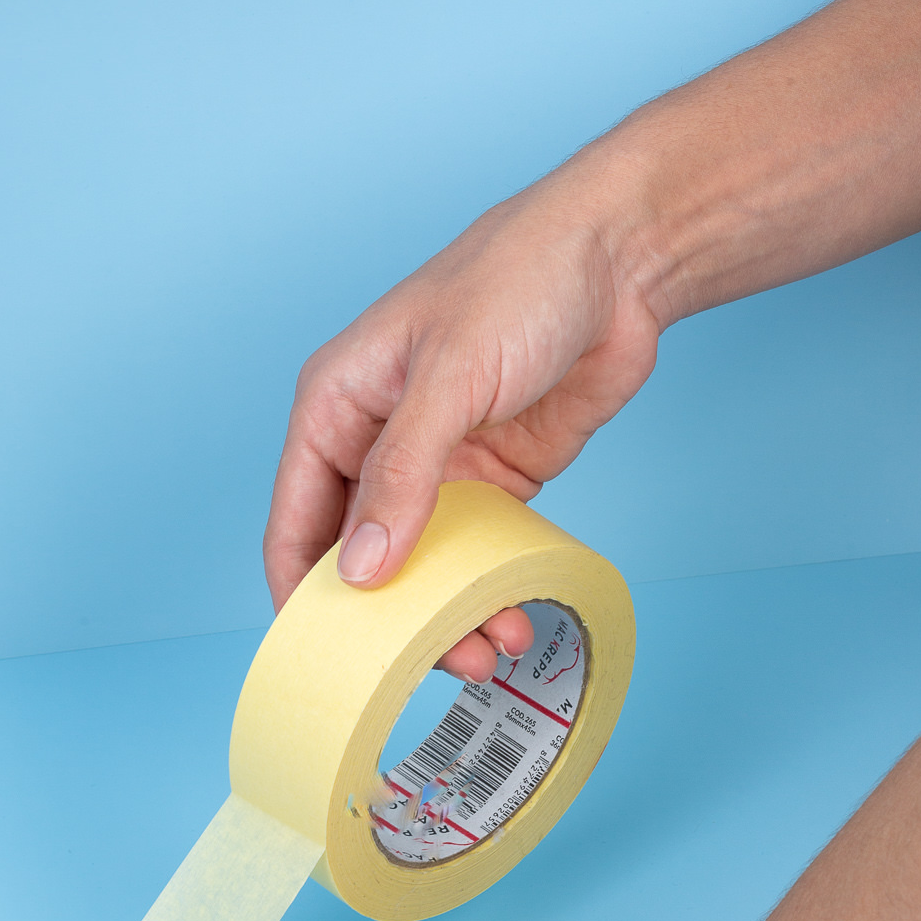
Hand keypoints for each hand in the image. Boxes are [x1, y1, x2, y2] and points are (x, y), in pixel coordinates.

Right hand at [265, 170, 661, 680]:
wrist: (625, 259)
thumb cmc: (522, 278)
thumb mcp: (450, 376)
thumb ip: (402, 475)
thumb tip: (362, 569)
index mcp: (336, 407)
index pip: (295, 524)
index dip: (303, 597)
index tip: (327, 659)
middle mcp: (376, 442)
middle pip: (360, 560)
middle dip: (390, 620)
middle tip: (433, 662)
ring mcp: (437, 465)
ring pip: (421, 568)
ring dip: (447, 614)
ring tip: (488, 648)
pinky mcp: (495, 479)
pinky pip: (477, 555)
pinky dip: (489, 591)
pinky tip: (511, 616)